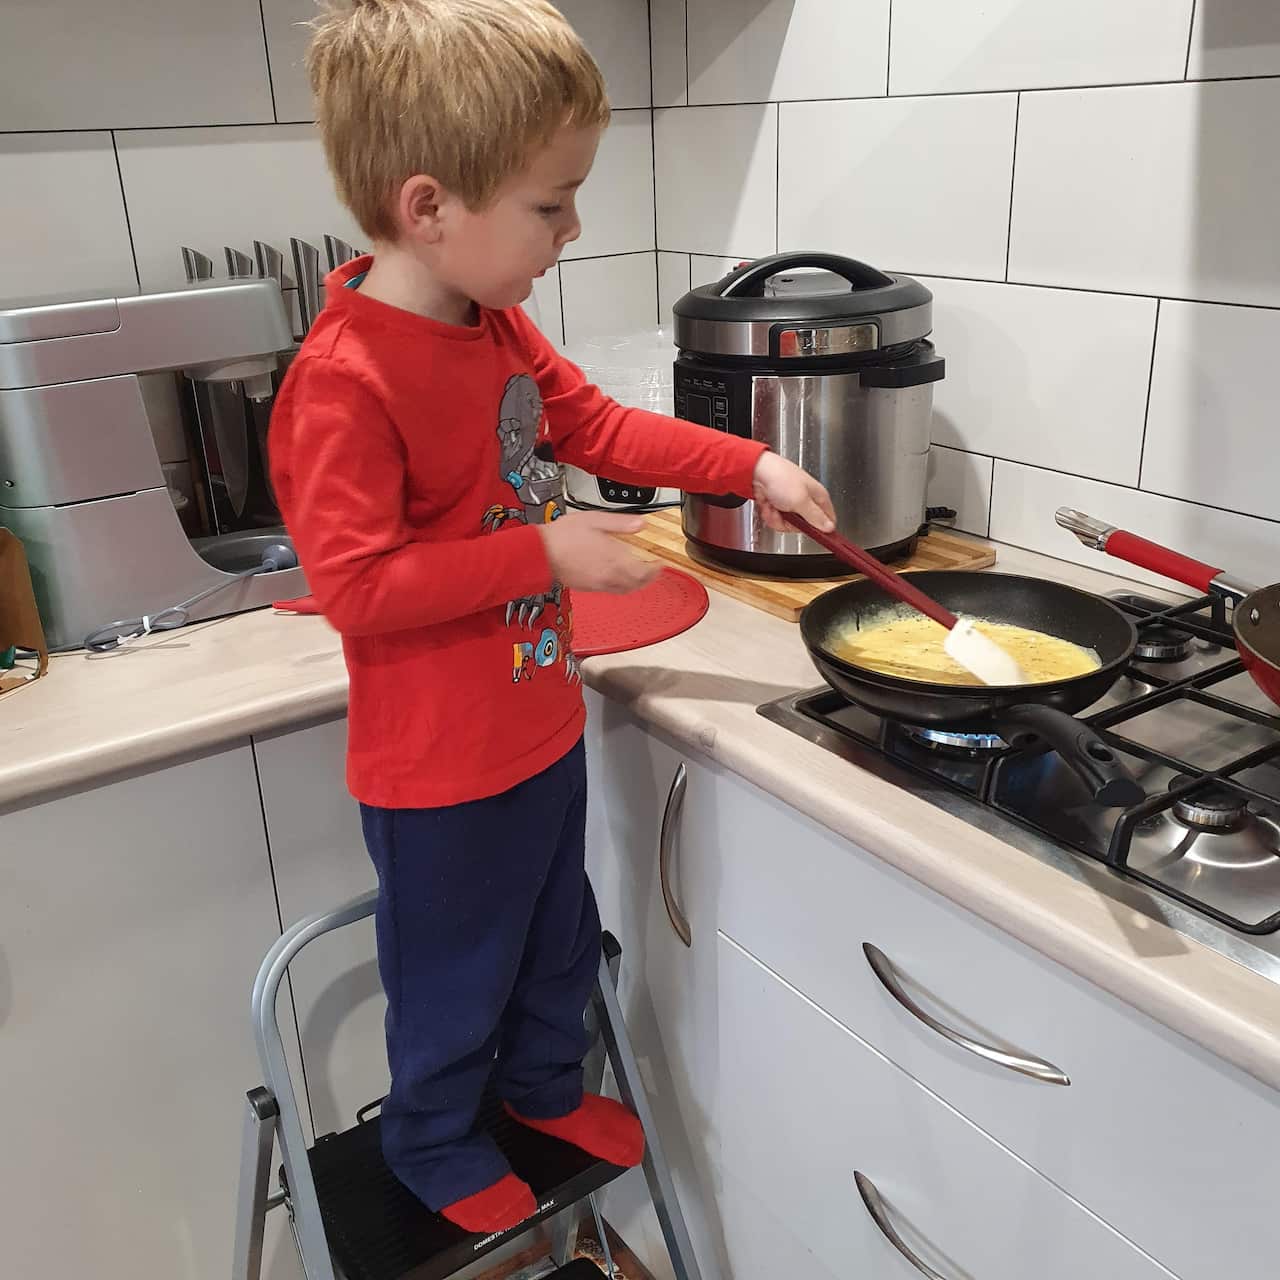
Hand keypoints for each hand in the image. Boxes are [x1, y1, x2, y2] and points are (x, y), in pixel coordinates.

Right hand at [539, 511, 659, 593]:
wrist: (541, 553)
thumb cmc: (564, 536)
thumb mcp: (595, 519)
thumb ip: (621, 523)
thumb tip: (641, 524)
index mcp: (614, 559)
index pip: (644, 571)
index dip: (656, 569)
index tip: (660, 563)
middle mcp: (609, 575)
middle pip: (637, 584)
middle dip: (649, 578)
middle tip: (654, 570)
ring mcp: (598, 584)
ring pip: (625, 590)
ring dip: (636, 584)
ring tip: (640, 575)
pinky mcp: (588, 588)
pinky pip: (611, 590)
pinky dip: (621, 586)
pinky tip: (619, 577)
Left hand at [752, 452, 836, 532]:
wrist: (756, 470)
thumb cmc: (780, 478)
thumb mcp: (801, 501)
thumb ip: (816, 517)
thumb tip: (829, 528)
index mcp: (818, 496)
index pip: (828, 519)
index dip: (821, 529)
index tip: (812, 534)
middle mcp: (806, 499)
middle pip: (804, 525)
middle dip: (790, 524)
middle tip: (784, 514)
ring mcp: (792, 501)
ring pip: (788, 523)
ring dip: (776, 518)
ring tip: (773, 507)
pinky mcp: (778, 503)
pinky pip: (776, 518)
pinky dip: (769, 514)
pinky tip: (767, 505)